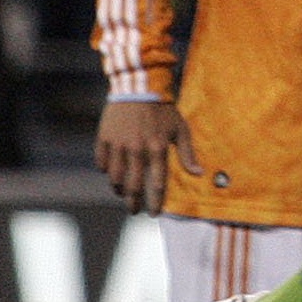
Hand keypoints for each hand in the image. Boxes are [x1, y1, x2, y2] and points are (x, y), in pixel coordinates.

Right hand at [96, 99, 200, 214]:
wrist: (139, 87)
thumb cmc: (163, 110)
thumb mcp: (180, 128)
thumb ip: (187, 153)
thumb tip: (199, 173)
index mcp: (158, 148)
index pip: (157, 184)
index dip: (155, 203)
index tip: (154, 214)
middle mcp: (137, 149)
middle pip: (132, 187)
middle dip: (133, 204)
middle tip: (135, 211)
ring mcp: (118, 145)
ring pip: (115, 179)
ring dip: (119, 189)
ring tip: (124, 193)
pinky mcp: (104, 139)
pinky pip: (102, 164)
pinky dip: (107, 171)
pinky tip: (113, 172)